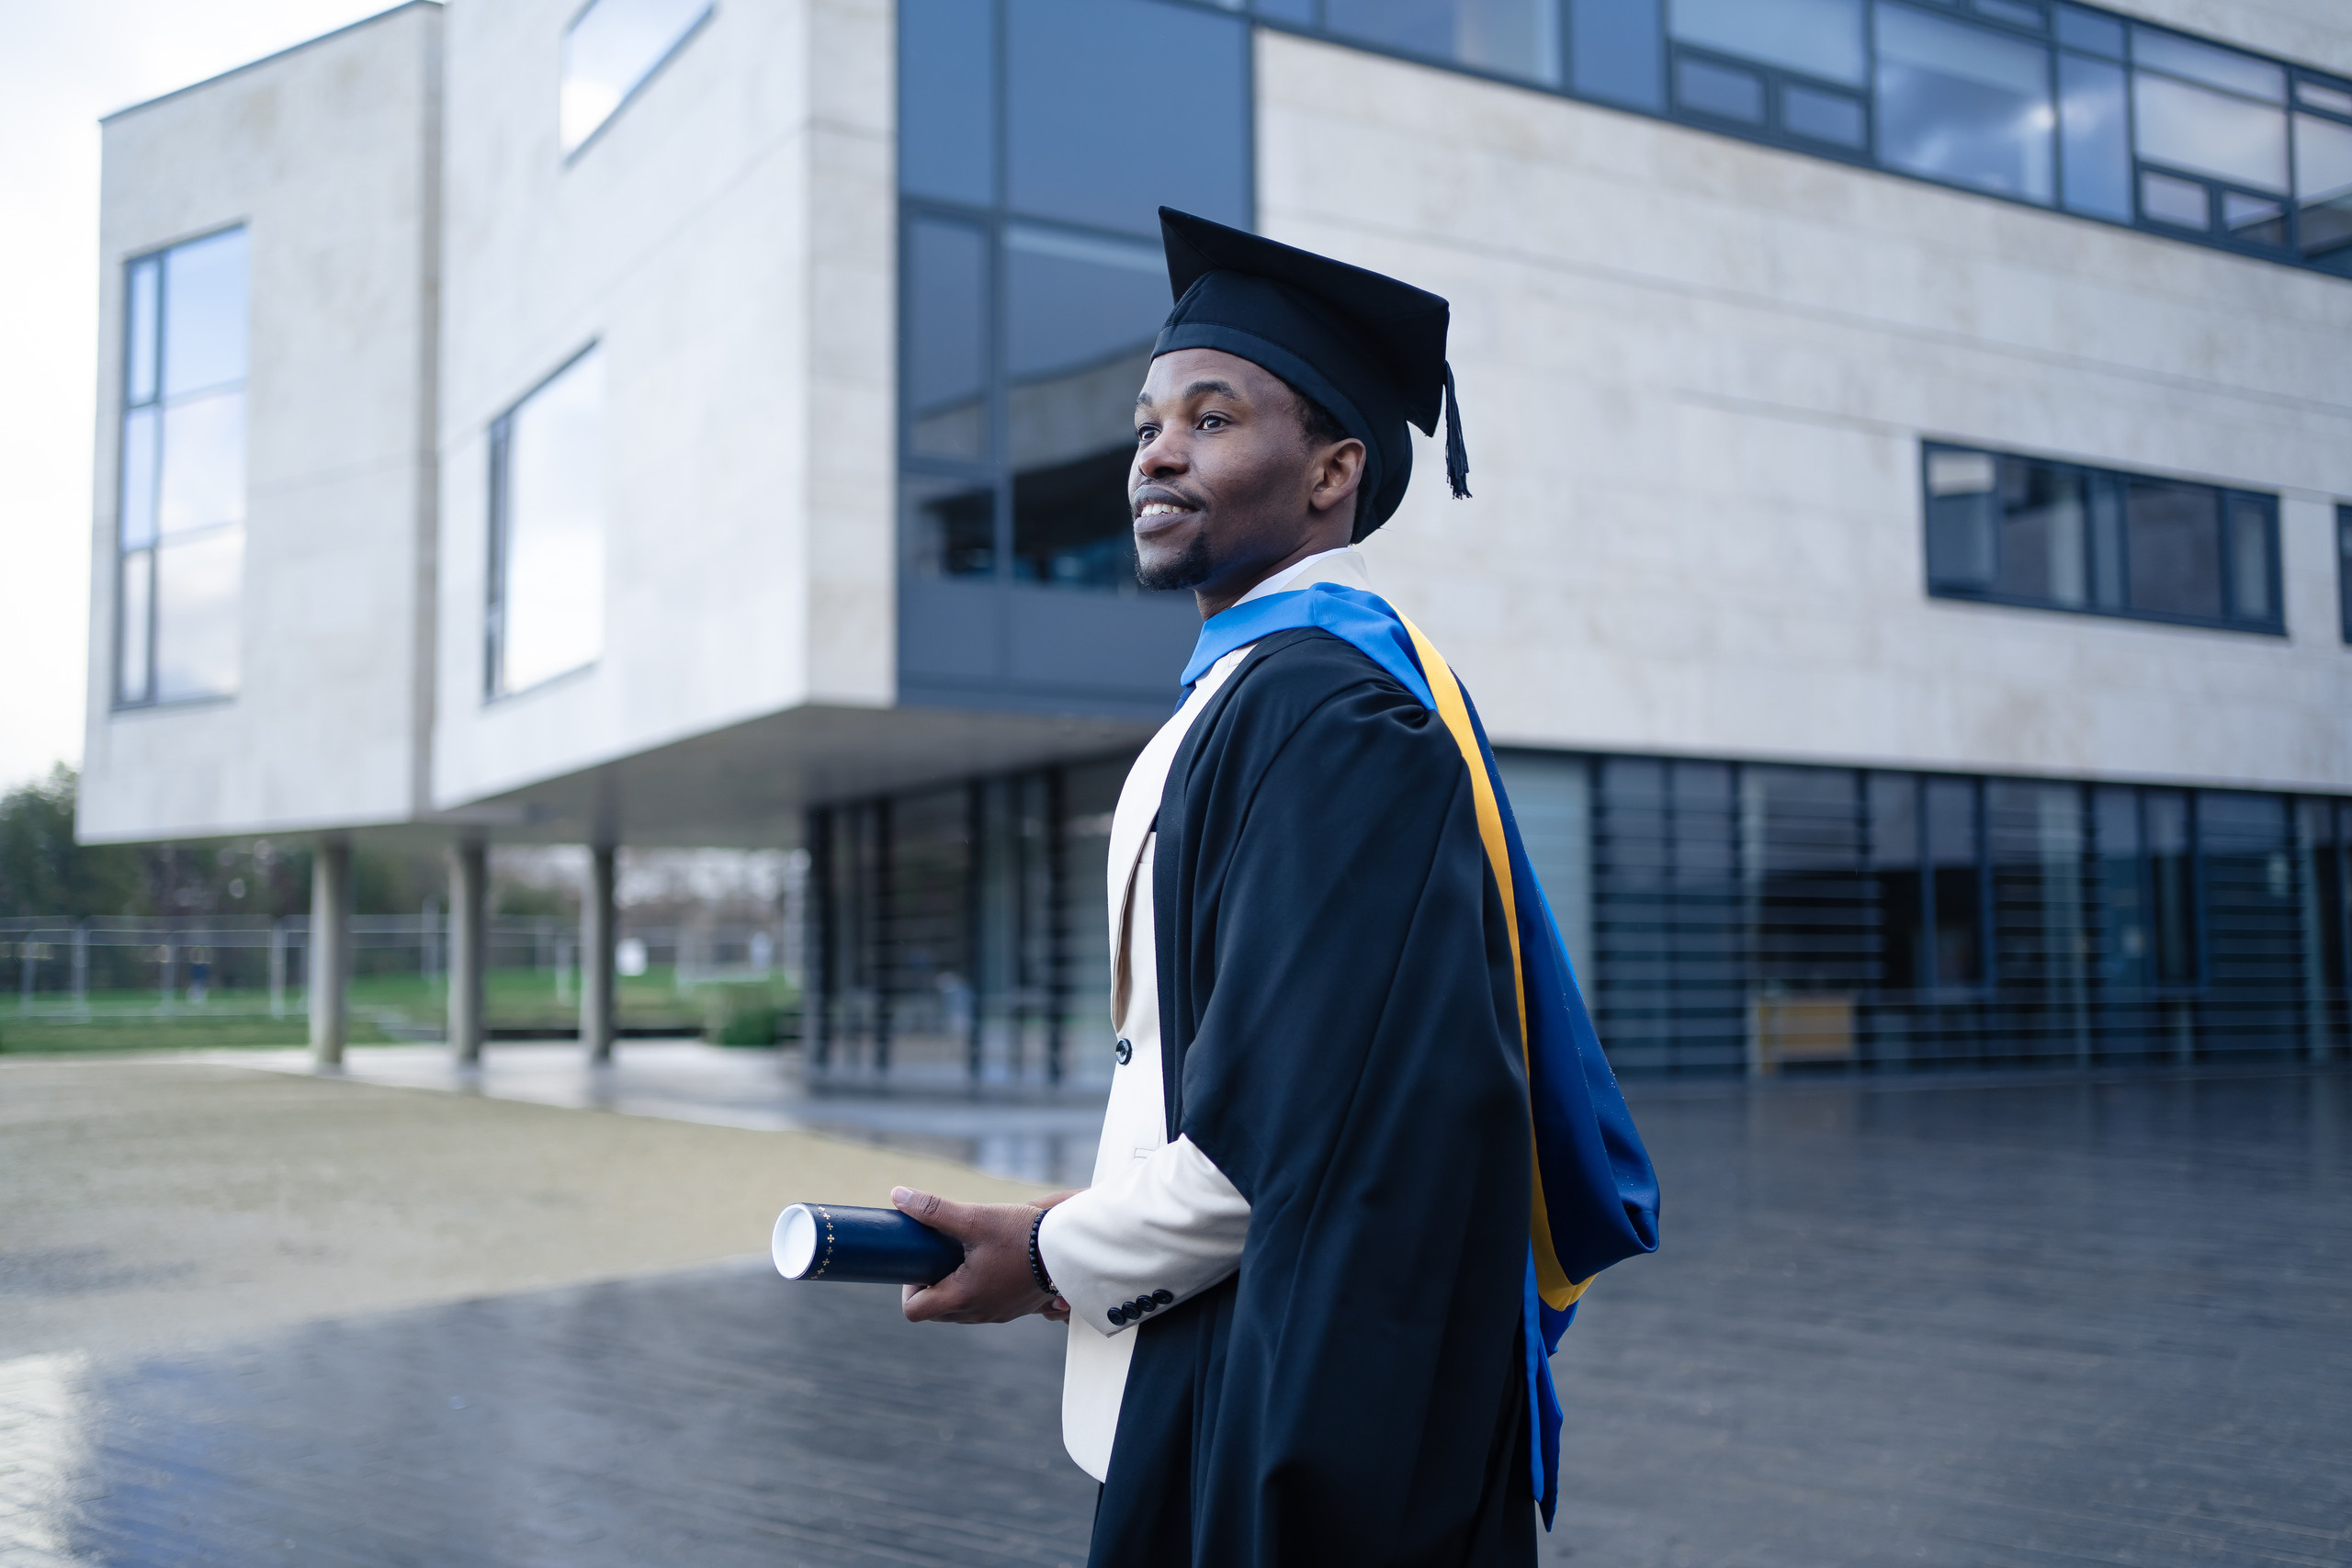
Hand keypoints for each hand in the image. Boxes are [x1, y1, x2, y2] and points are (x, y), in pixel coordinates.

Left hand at [896, 1186, 1078, 1324]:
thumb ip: (934, 1209)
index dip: (908, 1288)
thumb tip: (898, 1196)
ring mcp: (998, 1314)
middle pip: (936, 1312)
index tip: (920, 1263)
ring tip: (967, 1256)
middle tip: (941, 1255)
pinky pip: (985, 1306)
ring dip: (956, 1289)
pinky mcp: (1015, 1310)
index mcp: (962, 1297)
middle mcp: (977, 1313)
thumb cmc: (1022, 1235)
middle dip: (932, 1286)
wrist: (1068, 1248)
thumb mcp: (975, 1218)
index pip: (914, 1311)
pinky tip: (990, 1263)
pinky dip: (979, 1290)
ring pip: (961, 1311)